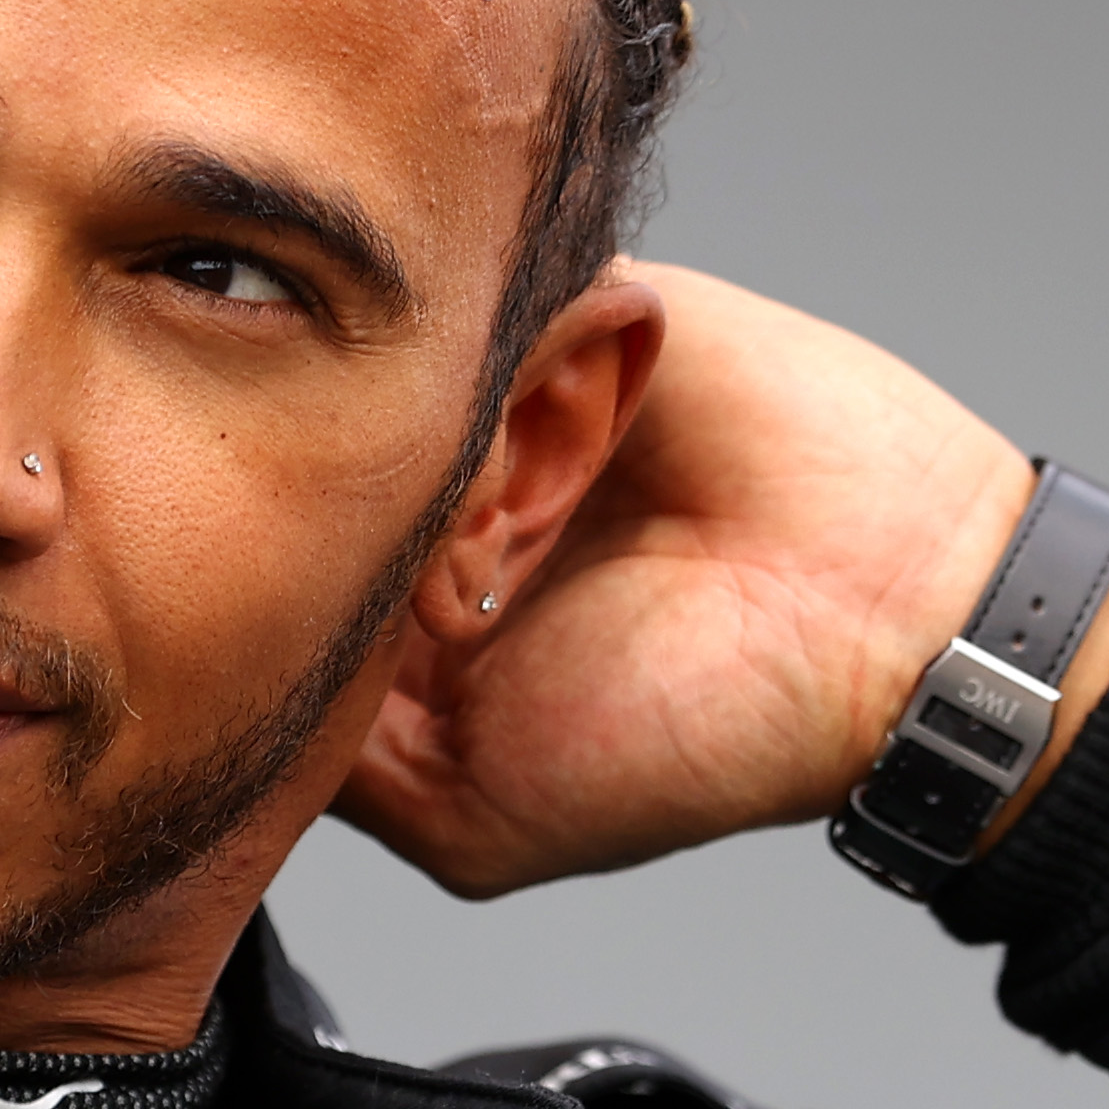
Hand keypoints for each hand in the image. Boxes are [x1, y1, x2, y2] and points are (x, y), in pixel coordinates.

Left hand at [333, 263, 1108, 898]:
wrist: (883, 626)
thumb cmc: (699, 734)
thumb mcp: (473, 813)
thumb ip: (340, 764)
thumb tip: (224, 698)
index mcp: (408, 603)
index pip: (278, 562)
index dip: (282, 588)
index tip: (350, 637)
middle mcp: (443, 493)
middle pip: (310, 459)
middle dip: (364, 516)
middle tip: (464, 583)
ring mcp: (505, 395)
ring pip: (391, 378)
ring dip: (454, 453)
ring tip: (539, 523)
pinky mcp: (580, 307)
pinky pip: (493, 294)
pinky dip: (527, 372)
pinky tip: (596, 451)